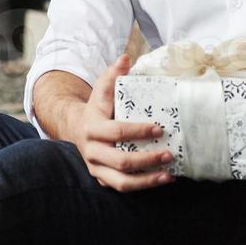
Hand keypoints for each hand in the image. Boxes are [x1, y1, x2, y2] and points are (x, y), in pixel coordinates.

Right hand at [67, 55, 174, 192]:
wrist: (76, 128)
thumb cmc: (96, 107)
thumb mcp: (101, 89)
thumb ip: (113, 74)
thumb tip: (126, 57)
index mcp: (92, 128)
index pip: (116, 132)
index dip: (138, 131)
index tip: (159, 127)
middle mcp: (92, 151)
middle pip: (120, 161)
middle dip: (147, 159)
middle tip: (169, 154)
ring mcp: (96, 168)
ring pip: (121, 182)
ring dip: (147, 180)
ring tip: (168, 175)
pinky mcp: (103, 179)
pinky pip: (122, 187)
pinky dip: (143, 186)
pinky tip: (162, 179)